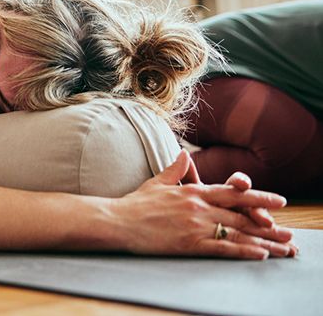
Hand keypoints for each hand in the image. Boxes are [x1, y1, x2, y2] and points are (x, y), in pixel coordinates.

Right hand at [113, 151, 295, 259]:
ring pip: (238, 232)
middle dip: (268, 221)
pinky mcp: (190, 243)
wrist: (118, 221)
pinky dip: (244, 251)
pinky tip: (260, 254)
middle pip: (242, 213)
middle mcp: (199, 206)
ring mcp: (196, 225)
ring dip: (264, 240)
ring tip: (283, 246)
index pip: (232, 192)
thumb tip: (183, 154)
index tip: (277, 200)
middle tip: (289, 228)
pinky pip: (223, 247)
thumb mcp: (157, 182)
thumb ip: (175, 169)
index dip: (258, 197)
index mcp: (193, 191)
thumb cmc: (135, 203)